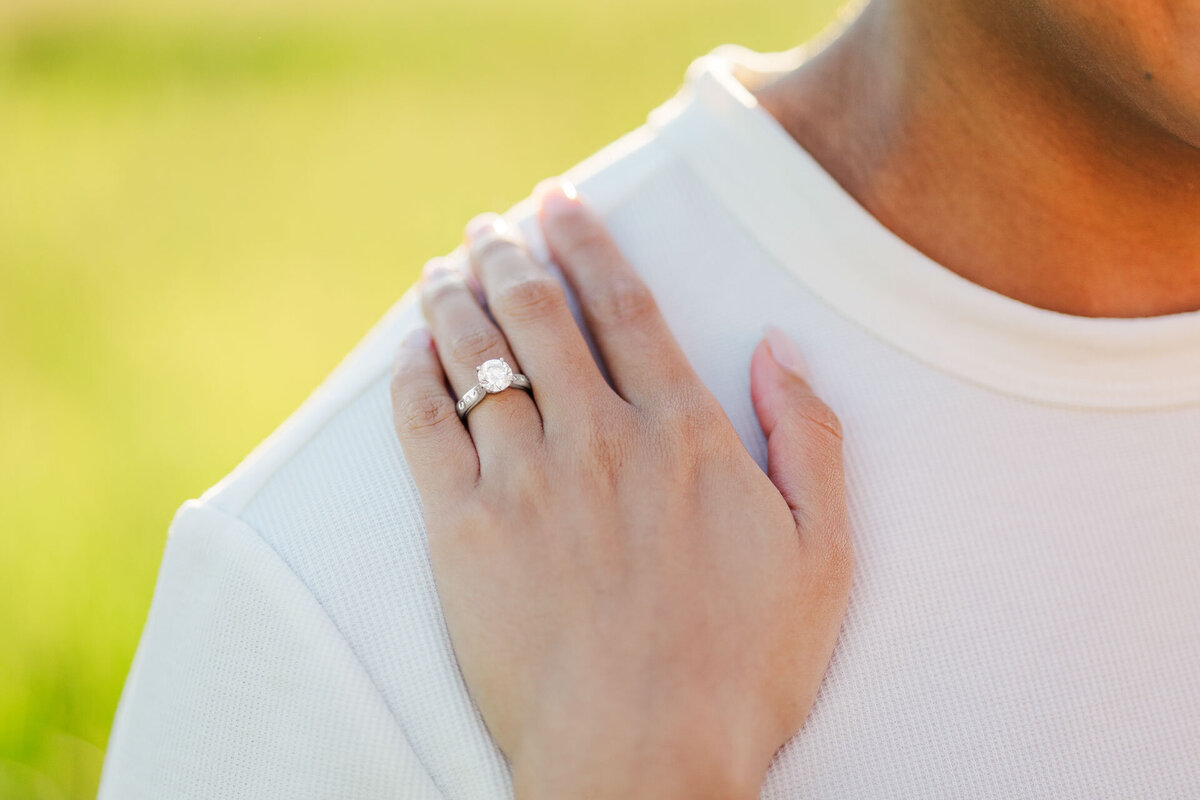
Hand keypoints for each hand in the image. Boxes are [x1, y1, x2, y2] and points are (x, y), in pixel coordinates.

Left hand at [390, 180, 853, 799]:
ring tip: (445, 267)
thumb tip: (778, 348)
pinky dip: (412, 378)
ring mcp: (525, 483)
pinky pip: (423, 430)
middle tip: (493, 225)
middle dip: (511, 252)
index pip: (625, 305)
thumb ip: (810, 439)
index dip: (588, 241)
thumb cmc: (741, 671)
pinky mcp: (464, 534)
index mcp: (682, 435)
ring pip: (476, 356)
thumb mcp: (824, 556)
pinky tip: (408, 352)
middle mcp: (598, 440)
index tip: (561, 202)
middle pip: (540, 314)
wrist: (642, 763)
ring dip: (456, 298)